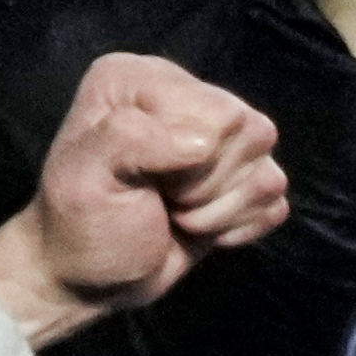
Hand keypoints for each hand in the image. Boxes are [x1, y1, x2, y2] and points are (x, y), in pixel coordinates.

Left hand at [0, 55, 288, 353]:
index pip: (218, 110)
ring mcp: (221, 137)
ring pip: (268, 172)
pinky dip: (236, 227)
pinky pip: (274, 202)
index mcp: (138, 78)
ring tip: (173, 211)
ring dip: (218, 210)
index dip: (189, 158)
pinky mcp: (244, 178)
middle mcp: (184, 94)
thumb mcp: (84, 177)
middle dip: (204, 185)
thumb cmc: (80, 224)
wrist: (89, 277)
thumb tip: (204, 142)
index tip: (140, 177)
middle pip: (252, 134)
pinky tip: (196, 226)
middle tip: (158, 197)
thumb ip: (130, 139)